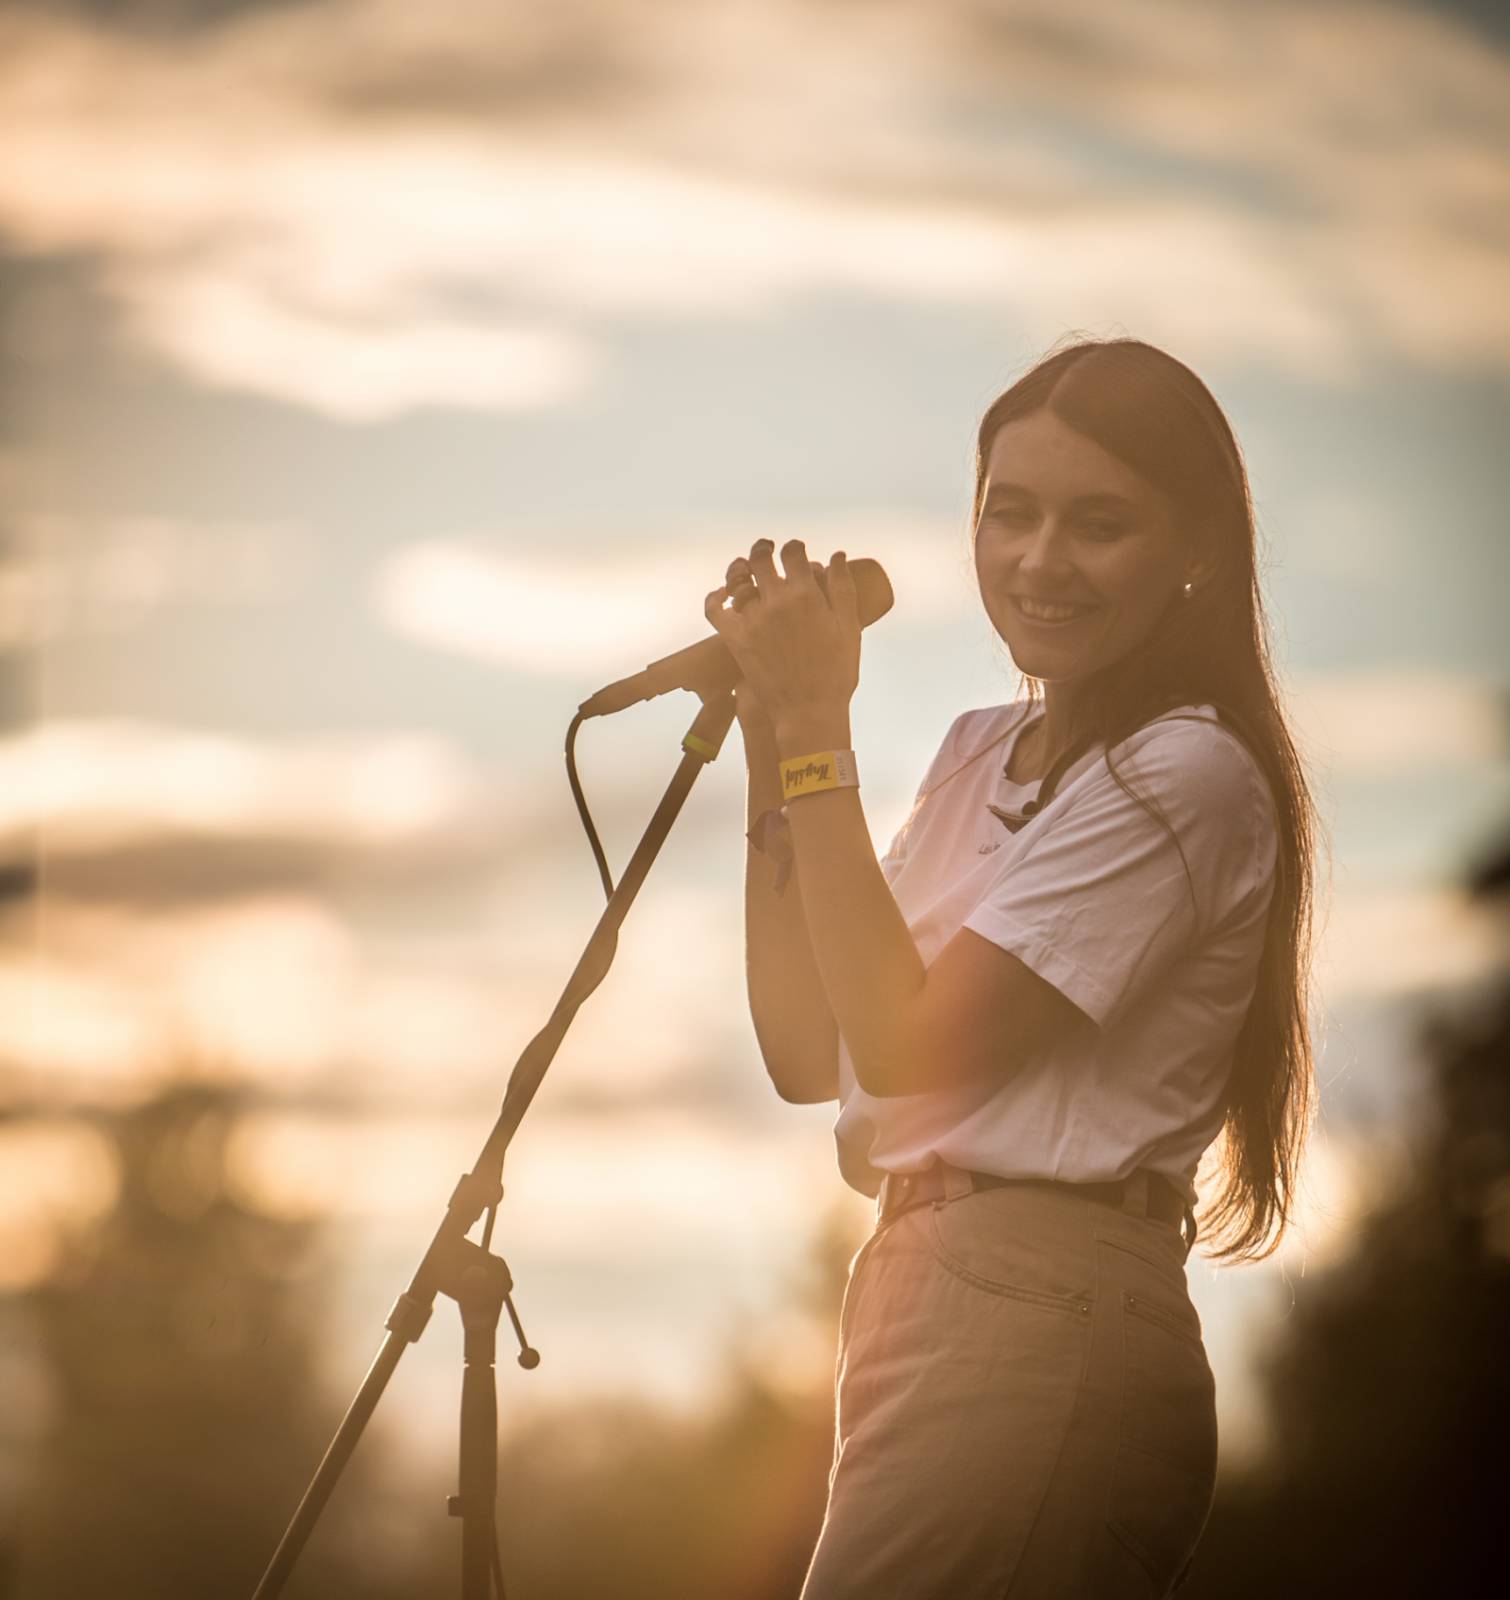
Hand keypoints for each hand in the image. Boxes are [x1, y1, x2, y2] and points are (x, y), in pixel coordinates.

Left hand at [705, 539, 860, 748]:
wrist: (809, 710)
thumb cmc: (836, 672)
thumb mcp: (849, 627)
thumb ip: (843, 588)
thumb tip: (835, 555)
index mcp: (806, 594)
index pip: (793, 553)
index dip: (794, 547)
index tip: (796, 550)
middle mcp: (776, 601)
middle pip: (761, 559)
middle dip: (764, 549)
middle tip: (766, 548)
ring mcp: (752, 620)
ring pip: (736, 580)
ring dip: (739, 568)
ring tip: (743, 567)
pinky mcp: (735, 639)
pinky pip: (715, 610)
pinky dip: (715, 597)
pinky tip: (723, 593)